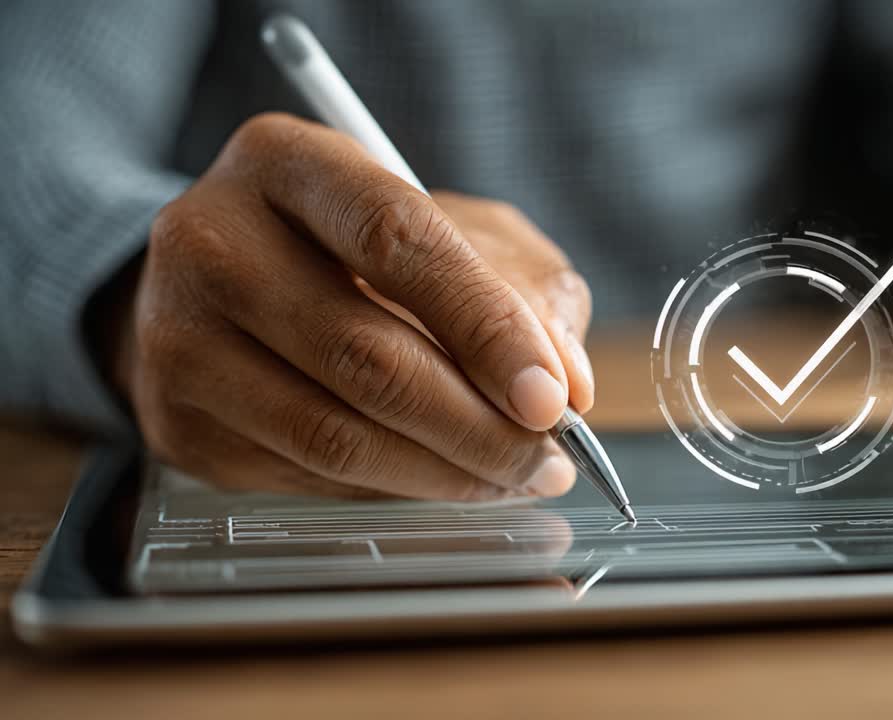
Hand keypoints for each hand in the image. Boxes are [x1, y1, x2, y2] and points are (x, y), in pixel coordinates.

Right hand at [107, 113, 592, 499]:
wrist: (222, 284)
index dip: (484, 325)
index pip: (395, 241)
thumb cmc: (362, 249)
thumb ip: (527, 287)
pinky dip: (394, 488)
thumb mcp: (457, 230)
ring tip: (513, 477)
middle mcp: (211, 241)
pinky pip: (308, 477)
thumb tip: (568, 384)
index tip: (551, 396)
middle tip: (547, 458)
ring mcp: (179, 337)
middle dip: (479, 425)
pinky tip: (440, 478)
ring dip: (445, 473)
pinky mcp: (177, 422)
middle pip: (365, 353)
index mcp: (287, 163)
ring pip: (334, 434)